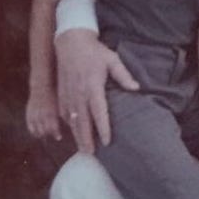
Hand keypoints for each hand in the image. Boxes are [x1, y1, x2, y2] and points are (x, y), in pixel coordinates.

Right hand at [26, 86, 61, 140]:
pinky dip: (33, 131)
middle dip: (48, 135)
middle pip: (44, 131)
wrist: (42, 87)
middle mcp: (42, 116)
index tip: (58, 137)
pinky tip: (37, 132)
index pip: (53, 129)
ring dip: (40, 134)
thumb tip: (71, 123)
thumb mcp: (61, 104)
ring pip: (36, 130)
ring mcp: (34, 115)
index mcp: (51, 113)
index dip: (56, 134)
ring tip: (45, 135)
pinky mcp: (28, 114)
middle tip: (52, 136)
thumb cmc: (54, 95)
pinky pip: (30, 126)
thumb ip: (65, 114)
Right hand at [54, 29, 138, 152]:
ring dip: (77, 136)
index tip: (107, 141)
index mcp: (93, 86)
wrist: (71, 44)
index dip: (103, 128)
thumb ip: (124, 75)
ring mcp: (68, 96)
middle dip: (87, 139)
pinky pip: (64, 115)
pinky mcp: (61, 95)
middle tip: (92, 154)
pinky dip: (69, 126)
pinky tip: (74, 133)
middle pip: (83, 122)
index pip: (99, 112)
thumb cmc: (95, 52)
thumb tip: (136, 88)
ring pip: (72, 121)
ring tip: (84, 149)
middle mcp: (79, 94)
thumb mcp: (112, 60)